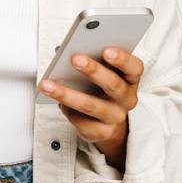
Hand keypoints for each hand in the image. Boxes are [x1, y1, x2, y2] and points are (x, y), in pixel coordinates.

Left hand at [39, 48, 144, 171]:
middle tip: (74, 59)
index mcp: (130, 79)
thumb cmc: (102, 89)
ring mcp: (116, 117)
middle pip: (113, 84)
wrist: (110, 122)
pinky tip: (58, 103)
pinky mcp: (103, 132)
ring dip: (67, 94)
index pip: (134, 68)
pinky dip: (67, 111)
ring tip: (47, 84)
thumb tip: (65, 51)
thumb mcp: (104, 72)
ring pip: (91, 105)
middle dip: (93, 71)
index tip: (106, 50)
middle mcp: (127, 99)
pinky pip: (82, 122)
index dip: (122, 59)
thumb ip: (92, 60)